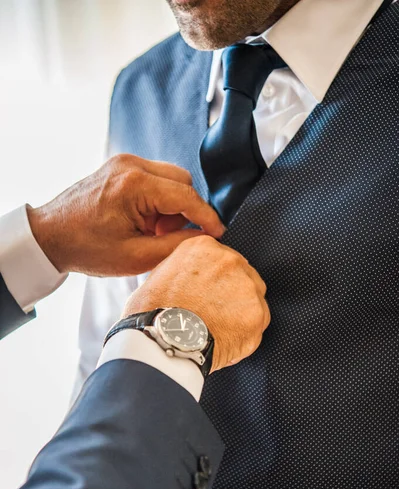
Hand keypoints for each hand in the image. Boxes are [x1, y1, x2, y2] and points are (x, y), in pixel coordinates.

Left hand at [27, 154, 224, 275]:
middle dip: (186, 210)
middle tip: (171, 236)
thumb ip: (176, 245)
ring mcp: (123, 162)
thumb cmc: (85, 248)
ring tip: (153, 231)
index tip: (219, 233)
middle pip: (182, 180)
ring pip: (170, 178)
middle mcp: (130, 165)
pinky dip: (158, 199)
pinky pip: (154, 178)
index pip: (187, 196)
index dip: (207, 217)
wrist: (49, 236)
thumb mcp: (135, 256)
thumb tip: (203, 238)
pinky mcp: (119, 167)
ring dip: (172, 205)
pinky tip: (144, 221)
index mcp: (134, 185)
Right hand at [122, 236, 269, 371]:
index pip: (222, 259)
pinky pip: (258, 322)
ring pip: (253, 298)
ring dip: (240, 312)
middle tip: (214, 313)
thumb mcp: (160, 274)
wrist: (164, 341)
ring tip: (217, 329)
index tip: (209, 293)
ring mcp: (247, 287)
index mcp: (204, 247)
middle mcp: (230, 261)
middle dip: (232, 294)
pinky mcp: (257, 314)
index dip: (217, 280)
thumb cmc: (155, 313)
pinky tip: (225, 340)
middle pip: (243, 275)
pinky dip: (245, 333)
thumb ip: (186, 269)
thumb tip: (194, 279)